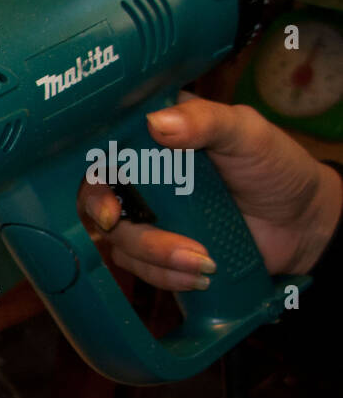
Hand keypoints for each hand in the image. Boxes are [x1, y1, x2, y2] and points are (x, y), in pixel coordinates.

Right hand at [78, 97, 342, 290]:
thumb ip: (206, 122)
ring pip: (119, 239)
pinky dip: (167, 275)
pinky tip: (202, 274)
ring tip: (203, 260)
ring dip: (155, 254)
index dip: (93, 170)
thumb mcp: (247, 133)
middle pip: (95, 197)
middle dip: (107, 215)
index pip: (104, 147)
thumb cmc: (276, 168)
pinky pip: (140, 269)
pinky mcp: (157, 253)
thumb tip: (156, 123)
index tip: (107, 191)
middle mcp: (142, 177)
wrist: (303, 225)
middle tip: (119, 224)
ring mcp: (147, 217)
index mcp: (155, 138)